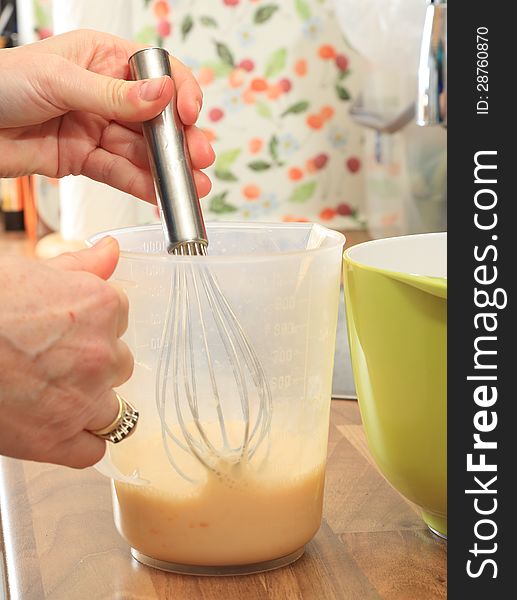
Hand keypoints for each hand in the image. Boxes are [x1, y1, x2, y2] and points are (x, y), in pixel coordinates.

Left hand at [0, 29, 213, 199]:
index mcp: (101, 58)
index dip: (178, 93)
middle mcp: (105, 93)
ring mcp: (97, 128)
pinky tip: (160, 195)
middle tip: (199, 158)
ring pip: (140, 151)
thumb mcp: (59, 80)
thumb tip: (162, 95)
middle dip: (179, 140)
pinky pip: (119, 172)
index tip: (189, 114)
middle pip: (154, 118)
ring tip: (191, 186)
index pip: (155, 72)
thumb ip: (114, 95)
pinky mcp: (85, 158)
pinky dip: (140, 185)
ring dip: (166, 170)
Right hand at [0, 237, 133, 467]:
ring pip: (115, 408)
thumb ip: (81, 265)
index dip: (94, 326)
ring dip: (92, 404)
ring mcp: (84, 399)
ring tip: (54, 396)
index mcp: (100, 308)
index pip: (120, 319)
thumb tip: (111, 250)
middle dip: (95, 365)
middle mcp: (101, 354)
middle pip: (120, 364)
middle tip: (57, 364)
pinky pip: (94, 449)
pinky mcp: (58, 439)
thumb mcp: (31, 273)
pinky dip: (81, 441)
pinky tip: (58, 427)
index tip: (71, 331)